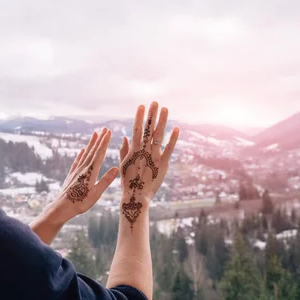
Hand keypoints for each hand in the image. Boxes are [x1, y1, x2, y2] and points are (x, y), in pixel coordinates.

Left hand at [30, 127, 118, 244]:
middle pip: (93, 151)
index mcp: (90, 172)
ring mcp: (76, 171)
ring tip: (95, 134)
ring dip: (91, 144)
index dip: (104, 142)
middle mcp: (83, 169)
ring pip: (85, 154)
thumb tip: (116, 168)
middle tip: (105, 128)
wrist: (61, 208)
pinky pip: (78, 161)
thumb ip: (105, 181)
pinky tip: (82, 150)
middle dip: (100, 139)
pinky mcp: (71, 175)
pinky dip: (81, 154)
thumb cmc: (79, 203)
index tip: (109, 132)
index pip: (99, 154)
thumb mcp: (95, 195)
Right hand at [119, 102, 178, 225]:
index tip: (141, 105)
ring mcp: (154, 156)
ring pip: (158, 135)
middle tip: (154, 102)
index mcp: (133, 149)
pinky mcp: (163, 164)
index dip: (139, 116)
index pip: (136, 129)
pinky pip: (169, 149)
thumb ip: (124, 149)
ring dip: (162, 121)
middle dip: (151, 115)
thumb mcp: (123, 164)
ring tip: (165, 109)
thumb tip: (124, 137)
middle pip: (148, 129)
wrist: (136, 196)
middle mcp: (143, 150)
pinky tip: (176, 128)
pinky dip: (173, 139)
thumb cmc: (128, 181)